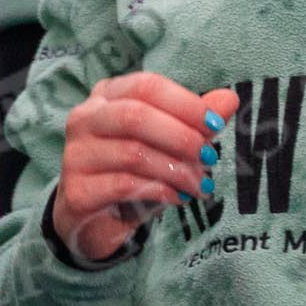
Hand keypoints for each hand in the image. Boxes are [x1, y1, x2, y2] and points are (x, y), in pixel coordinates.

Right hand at [52, 73, 239, 262]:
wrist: (96, 220)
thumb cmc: (135, 171)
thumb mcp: (168, 143)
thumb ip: (194, 121)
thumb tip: (229, 100)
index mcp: (107, 96)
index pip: (146, 86)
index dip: (184, 103)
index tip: (215, 124)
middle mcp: (85, 119)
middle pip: (135, 116)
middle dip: (181, 137)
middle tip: (209, 157)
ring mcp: (76, 154)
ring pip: (133, 153)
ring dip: (175, 170)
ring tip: (199, 184)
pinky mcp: (78, 190)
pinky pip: (124, 185)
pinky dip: (159, 190)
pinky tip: (177, 197)